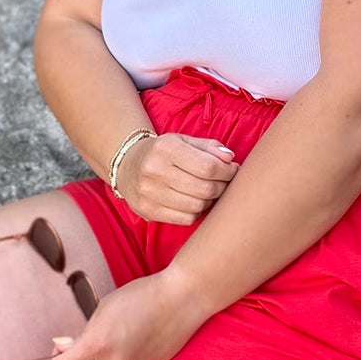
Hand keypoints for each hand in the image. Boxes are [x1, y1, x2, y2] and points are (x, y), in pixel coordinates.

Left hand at [49, 269, 205, 359]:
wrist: (181, 299)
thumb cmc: (142, 295)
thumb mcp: (103, 307)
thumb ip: (81, 332)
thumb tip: (62, 347)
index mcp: (98, 343)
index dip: (58, 358)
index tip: (63, 347)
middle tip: (81, 344)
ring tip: (101, 347)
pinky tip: (121, 349)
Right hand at [117, 131, 237, 222]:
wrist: (127, 166)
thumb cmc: (164, 152)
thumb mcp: (184, 141)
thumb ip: (209, 147)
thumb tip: (230, 159)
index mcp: (166, 148)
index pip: (208, 166)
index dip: (227, 171)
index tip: (232, 169)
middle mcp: (154, 171)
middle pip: (205, 189)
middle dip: (222, 186)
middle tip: (224, 182)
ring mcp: (149, 193)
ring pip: (197, 206)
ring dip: (210, 200)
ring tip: (209, 191)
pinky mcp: (148, 211)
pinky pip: (186, 219)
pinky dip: (196, 212)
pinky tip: (194, 201)